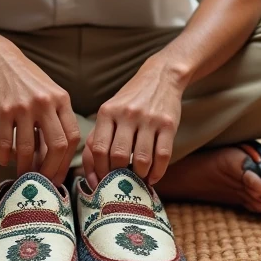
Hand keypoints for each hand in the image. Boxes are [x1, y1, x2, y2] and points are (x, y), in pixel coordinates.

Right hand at [0, 40, 80, 185]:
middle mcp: (46, 103)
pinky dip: (5, 156)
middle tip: (44, 182)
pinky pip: (6, 141)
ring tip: (23, 175)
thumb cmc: (26, 80)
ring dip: (26, 167)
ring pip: (29, 148)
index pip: (73, 137)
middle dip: (51, 170)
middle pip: (57, 146)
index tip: (59, 175)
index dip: (68, 161)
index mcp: (61, 100)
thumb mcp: (49, 94)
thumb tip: (56, 157)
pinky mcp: (3, 110)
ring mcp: (24, 106)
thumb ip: (55, 120)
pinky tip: (4, 160)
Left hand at [83, 58, 183, 186]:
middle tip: (120, 184)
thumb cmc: (130, 101)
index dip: (99, 171)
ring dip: (139, 176)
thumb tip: (92, 176)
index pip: (99, 149)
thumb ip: (98, 139)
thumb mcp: (109, 112)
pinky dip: (157, 172)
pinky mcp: (168, 124)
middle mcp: (127, 114)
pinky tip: (152, 177)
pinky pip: (163, 155)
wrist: (161, 77)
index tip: (102, 183)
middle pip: (119, 156)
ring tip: (137, 180)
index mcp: (107, 112)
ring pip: (142, 159)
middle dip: (118, 176)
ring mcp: (149, 119)